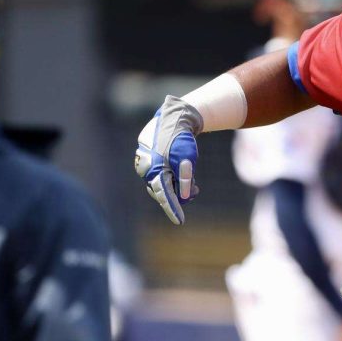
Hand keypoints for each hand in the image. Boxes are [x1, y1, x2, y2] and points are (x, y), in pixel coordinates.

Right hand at [134, 95, 203, 224]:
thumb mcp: (188, 158)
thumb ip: (185, 178)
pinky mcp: (148, 161)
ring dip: (175, 185)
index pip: (165, 196)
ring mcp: (145, 165)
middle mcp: (147, 169)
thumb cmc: (182, 138)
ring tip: (192, 180)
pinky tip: (181, 171)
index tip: (180, 222)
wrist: (173, 118)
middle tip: (196, 190)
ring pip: (161, 184)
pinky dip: (170, 177)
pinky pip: (158, 175)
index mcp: (156, 169)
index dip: (173, 209)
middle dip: (179, 194)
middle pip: (162, 192)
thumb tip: (184, 198)